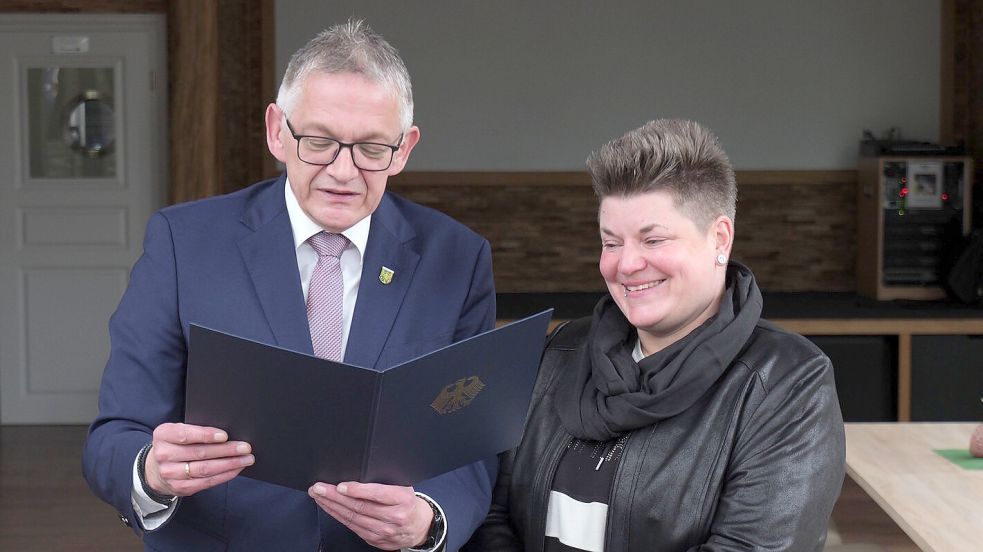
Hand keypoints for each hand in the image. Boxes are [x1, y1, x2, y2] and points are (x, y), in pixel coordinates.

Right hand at [145, 422, 253, 496]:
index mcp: (163, 435)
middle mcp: (164, 455)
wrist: (155, 469)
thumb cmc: (174, 444)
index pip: (185, 435)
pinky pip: (206, 482)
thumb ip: (195, 430)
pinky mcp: (180, 487)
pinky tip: (236, 469)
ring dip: (229, 464)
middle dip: (226, 450)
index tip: (224, 435)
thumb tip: (226, 434)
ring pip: (205, 469)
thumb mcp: (177, 431)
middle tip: (245, 447)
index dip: (206, 435)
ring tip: (246, 459)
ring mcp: (171, 473)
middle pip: (200, 453)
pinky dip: (224, 475)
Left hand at [309, 481, 432, 549]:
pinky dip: (338, 516)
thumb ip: (385, 481)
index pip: (377, 495)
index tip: (340, 485)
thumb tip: (360, 471)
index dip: (357, 490)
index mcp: (402, 500)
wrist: (418, 526)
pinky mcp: (374, 540)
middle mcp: (393, 517)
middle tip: (318, 488)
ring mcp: (383, 531)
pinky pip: (352, 527)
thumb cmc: (407, 502)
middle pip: (359, 507)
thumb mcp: (403, 486)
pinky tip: (330, 508)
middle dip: (335, 496)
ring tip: (318, 496)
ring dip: (332, 506)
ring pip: (352, 518)